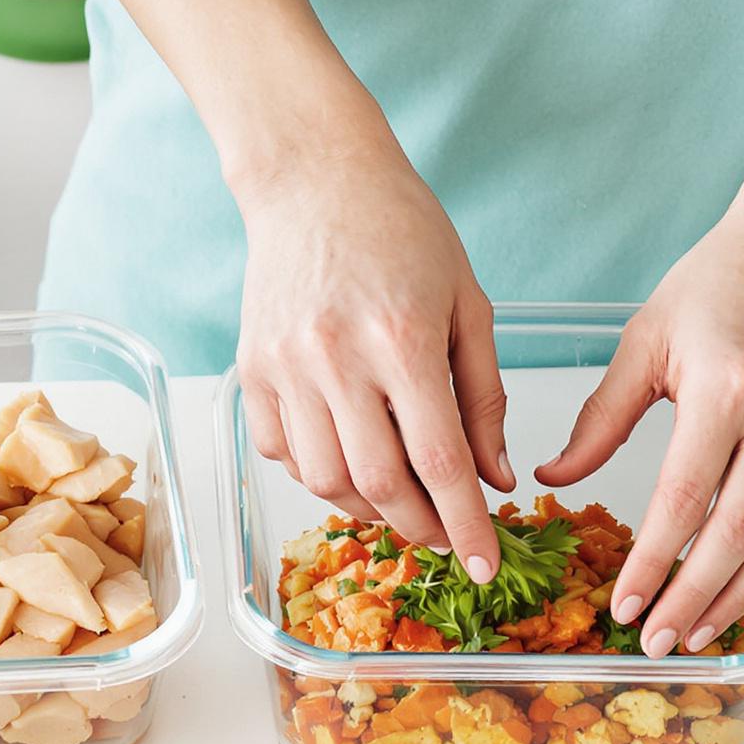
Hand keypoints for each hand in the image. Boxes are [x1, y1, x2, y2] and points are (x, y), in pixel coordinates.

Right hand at [232, 144, 514, 580]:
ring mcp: (284, 367)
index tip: (486, 565)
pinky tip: (350, 461)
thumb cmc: (403, 230)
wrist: (314, 177)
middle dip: (421, 527)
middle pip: (379, 484)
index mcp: (401, 340)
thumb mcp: (468, 304)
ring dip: (369, 508)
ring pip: (325, 480)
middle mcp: (336, 359)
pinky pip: (283, 453)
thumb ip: (484, 396)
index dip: (466, 526)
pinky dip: (319, 475)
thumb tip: (492, 479)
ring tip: (402, 500)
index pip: (440, 464)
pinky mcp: (251, 369)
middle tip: (447, 536)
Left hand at [539, 185, 743, 656]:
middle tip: (657, 640)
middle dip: (692, 598)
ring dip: (740, 596)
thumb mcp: (647, 339)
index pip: (682, 501)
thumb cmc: (722, 280)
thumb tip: (553, 479)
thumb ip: (601, 417)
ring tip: (699, 631)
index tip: (624, 606)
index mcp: (726, 388)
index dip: (652, 563)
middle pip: (736, 534)